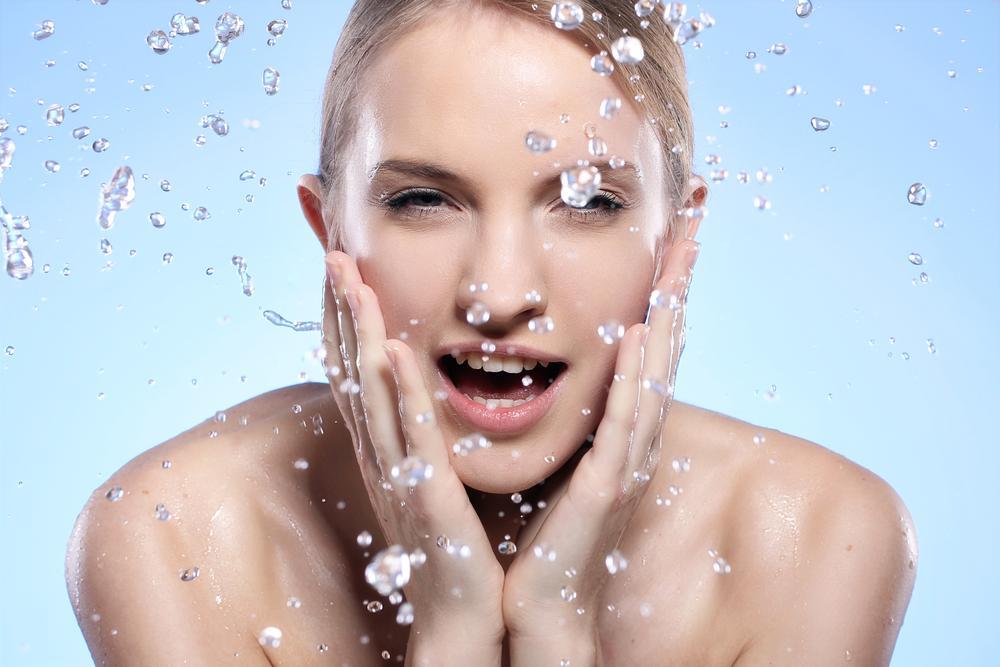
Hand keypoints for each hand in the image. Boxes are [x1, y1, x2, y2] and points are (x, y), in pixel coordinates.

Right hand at [323, 250, 504, 657]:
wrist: (459, 612)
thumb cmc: (450, 547)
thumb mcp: (429, 479)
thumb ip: (422, 437)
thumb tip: (425, 395)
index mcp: (385, 449)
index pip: (356, 372)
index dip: (345, 321)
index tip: (341, 270)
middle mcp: (380, 454)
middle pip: (350, 370)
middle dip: (340, 310)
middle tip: (331, 253)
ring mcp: (399, 472)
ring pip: (371, 390)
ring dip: (359, 333)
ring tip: (350, 281)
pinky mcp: (428, 492)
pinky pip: (413, 433)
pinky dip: (402, 390)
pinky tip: (396, 349)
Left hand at [502, 237, 700, 663]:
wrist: (541, 605)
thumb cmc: (546, 534)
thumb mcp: (558, 458)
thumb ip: (566, 414)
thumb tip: (551, 369)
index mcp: (619, 429)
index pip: (646, 345)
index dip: (662, 290)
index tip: (672, 235)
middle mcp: (633, 438)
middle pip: (664, 346)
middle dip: (679, 283)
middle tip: (695, 220)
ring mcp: (625, 461)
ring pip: (655, 373)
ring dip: (667, 314)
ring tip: (680, 258)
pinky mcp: (605, 488)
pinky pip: (624, 423)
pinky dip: (635, 378)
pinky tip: (639, 334)